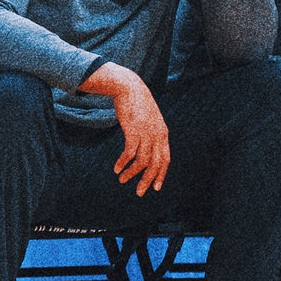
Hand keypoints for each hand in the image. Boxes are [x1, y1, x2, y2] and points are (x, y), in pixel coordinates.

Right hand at [83, 63, 169, 195]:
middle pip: (155, 164)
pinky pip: (130, 153)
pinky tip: (116, 168)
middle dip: (147, 180)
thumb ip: (150, 131)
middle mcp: (157, 135)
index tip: (155, 187)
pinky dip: (123, 163)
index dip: (160, 174)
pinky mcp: (133, 131)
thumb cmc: (136, 103)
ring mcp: (146, 133)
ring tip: (122, 180)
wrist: (129, 87)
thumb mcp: (148, 119)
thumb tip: (146, 144)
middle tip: (140, 192)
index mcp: (163, 134)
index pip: (165, 159)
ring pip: (142, 161)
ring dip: (132, 173)